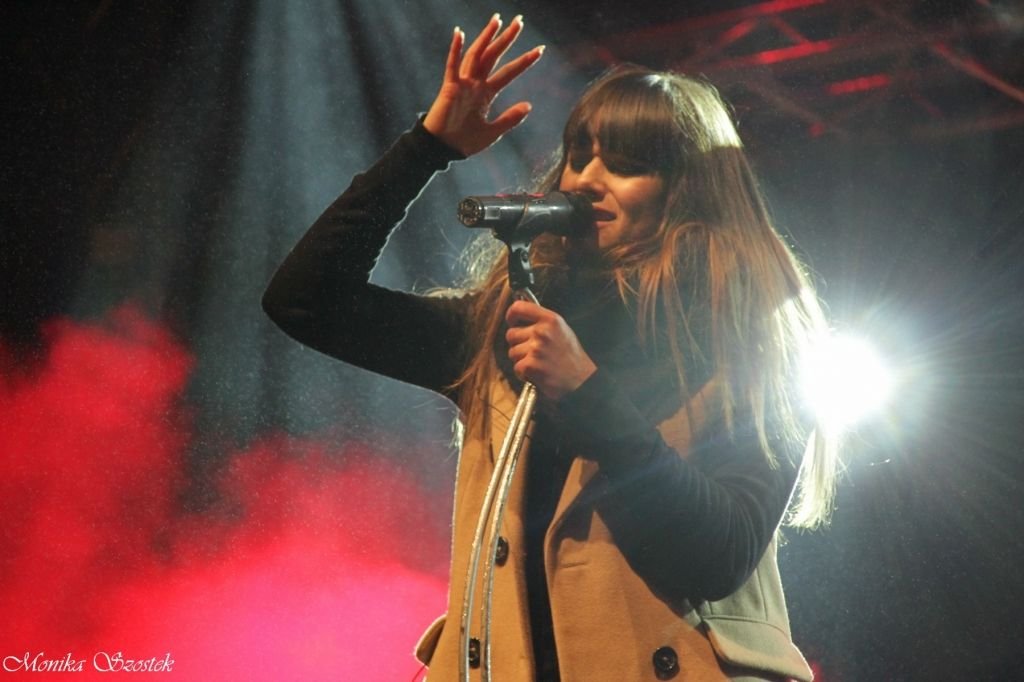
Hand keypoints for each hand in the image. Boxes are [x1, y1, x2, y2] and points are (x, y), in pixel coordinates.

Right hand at [423, 14, 543, 155]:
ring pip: (476, 55)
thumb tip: (529, 105)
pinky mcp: (449, 88)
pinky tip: (459, 33)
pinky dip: (455, 49)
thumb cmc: (464, 142)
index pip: (508, 73)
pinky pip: (452, 66)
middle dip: (507, 38)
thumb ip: (510, 119)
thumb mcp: (492, 132)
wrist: (443, 150)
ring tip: (497, 21)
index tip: (540, 49)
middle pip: (493, 56)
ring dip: (486, 37)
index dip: (524, 61)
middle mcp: (475, 84)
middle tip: (519, 20)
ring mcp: (462, 84)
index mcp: (485, 94)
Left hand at [505, 300, 596, 400]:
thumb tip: (521, 317)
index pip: (519, 308)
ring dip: (521, 360)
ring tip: (538, 363)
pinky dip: (524, 373)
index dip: (511, 315)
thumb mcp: (562, 330)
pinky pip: (516, 367)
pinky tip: (537, 373)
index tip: (512, 321)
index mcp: (550, 320)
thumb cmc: (572, 357)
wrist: (581, 380)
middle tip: (532, 352)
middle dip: (518, 344)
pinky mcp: (530, 365)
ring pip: (512, 352)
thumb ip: (542, 322)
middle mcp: (542, 332)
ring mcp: (535, 348)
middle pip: (511, 333)